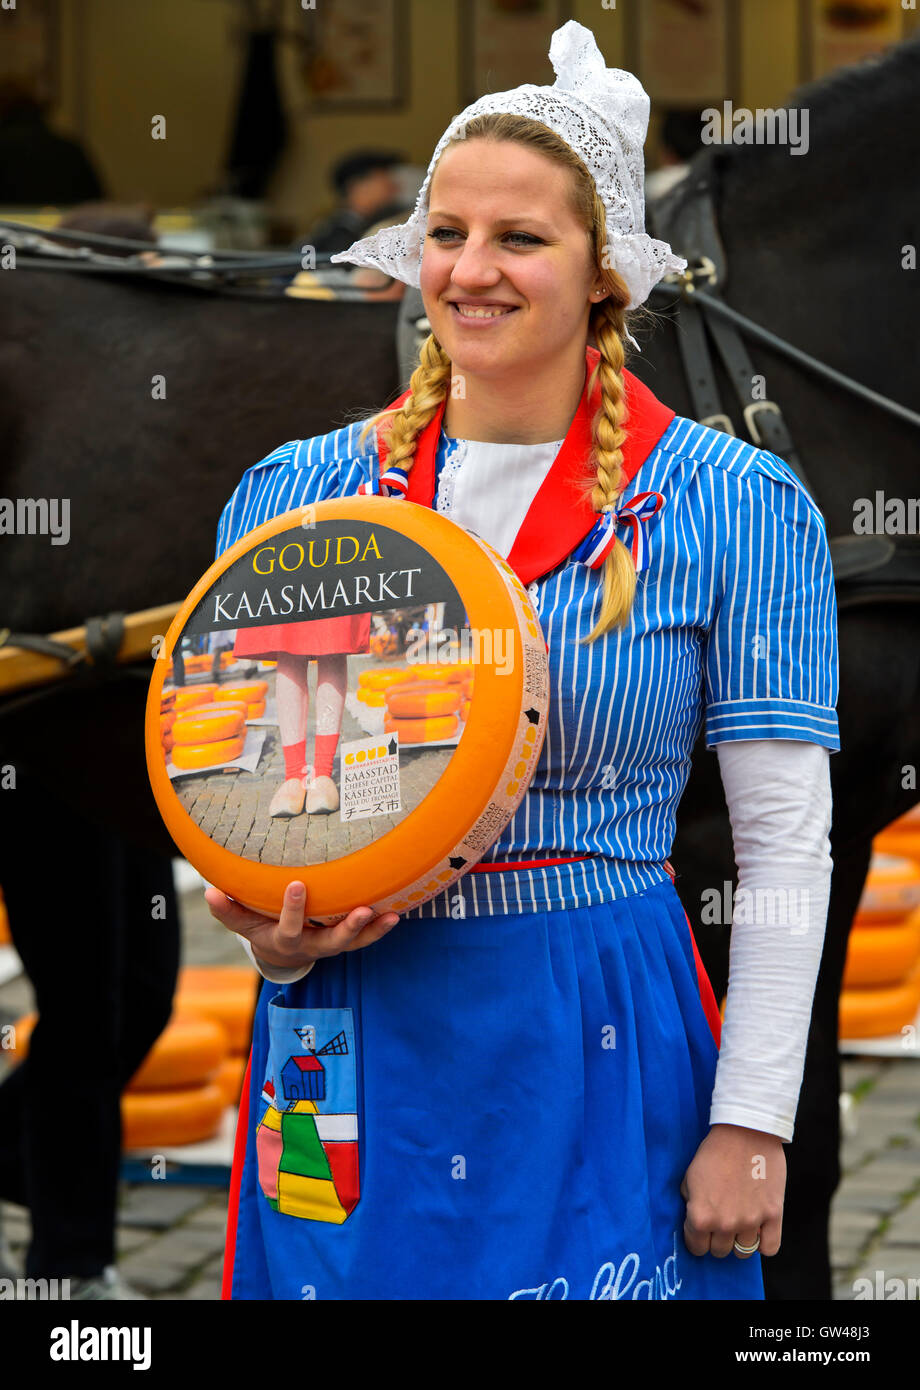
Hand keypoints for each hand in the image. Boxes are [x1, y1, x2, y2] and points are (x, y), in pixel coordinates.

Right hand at [204, 880, 398, 972]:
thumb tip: (208, 890)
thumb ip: (227, 910)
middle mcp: (312, 946)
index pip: (289, 927)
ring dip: (372, 930)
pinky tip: (397, 912)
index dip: (293, 909)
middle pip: (331, 942)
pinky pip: (365, 938)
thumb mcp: (242, 923)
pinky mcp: (345, 941)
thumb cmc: (261, 930)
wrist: (282, 954)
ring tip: (389, 915)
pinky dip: (380, 928)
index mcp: (285, 940)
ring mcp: (331, 945)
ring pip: (354, 943)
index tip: (297, 884)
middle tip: (362, 909)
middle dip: (346, 927)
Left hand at [680, 1124, 784, 1258]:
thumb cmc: (714, 1151)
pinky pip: (769, 1248)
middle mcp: (725, 1224)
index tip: (701, 1227)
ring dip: (739, 1240)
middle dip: (716, 1238)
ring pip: (742, 1252)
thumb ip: (690, 1204)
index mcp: (701, 1216)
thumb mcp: (689, 1177)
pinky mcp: (773, 1215)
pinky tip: (758, 1229)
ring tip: (739, 1222)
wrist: (745, 1131)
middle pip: (719, 1251)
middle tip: (720, 1220)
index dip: (696, 1236)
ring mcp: (751, 1222)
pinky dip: (763, 1243)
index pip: (696, 1247)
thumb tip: (693, 1221)